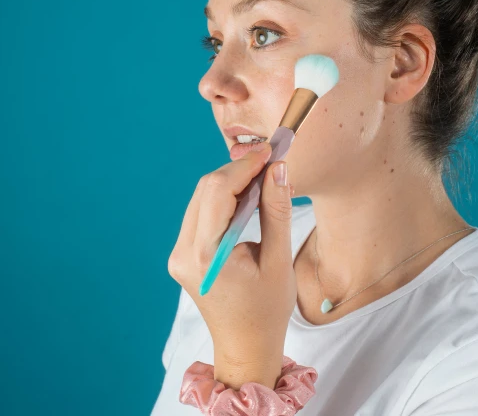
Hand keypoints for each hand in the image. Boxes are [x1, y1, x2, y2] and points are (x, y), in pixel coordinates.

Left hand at [167, 142, 295, 370]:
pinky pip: (201, 211)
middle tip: (270, 161)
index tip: (270, 151)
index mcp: (205, 256)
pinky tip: (248, 197)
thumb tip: (278, 168)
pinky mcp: (183, 254)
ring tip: (263, 178)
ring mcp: (179, 253)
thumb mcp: (278, 261)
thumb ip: (276, 211)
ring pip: (202, 196)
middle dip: (238, 170)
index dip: (244, 165)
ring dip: (231, 181)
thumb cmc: (266, 311)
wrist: (245, 348)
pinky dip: (223, 197)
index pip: (218, 191)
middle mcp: (183, 252)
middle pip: (206, 189)